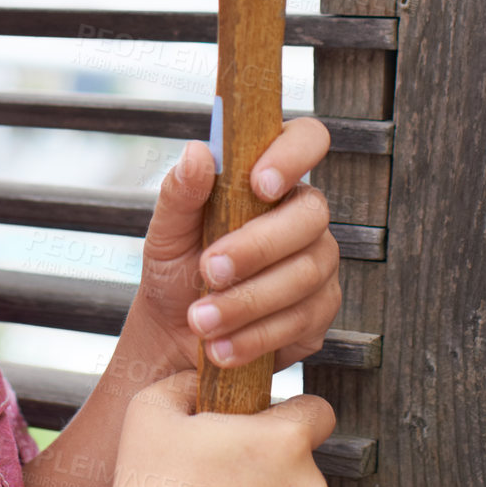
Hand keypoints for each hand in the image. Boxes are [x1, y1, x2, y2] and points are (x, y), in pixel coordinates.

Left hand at [119, 116, 340, 379]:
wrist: (174, 335)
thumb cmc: (175, 270)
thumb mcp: (166, 232)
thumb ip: (180, 192)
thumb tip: (198, 152)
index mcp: (269, 179)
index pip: (307, 140)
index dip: (294, 155)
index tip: (258, 184)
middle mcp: (302, 217)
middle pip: (310, 217)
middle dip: (256, 247)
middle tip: (207, 270)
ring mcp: (317, 265)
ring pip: (305, 274)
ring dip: (247, 300)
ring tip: (200, 320)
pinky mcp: (318, 314)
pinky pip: (301, 322)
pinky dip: (255, 336)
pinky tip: (222, 346)